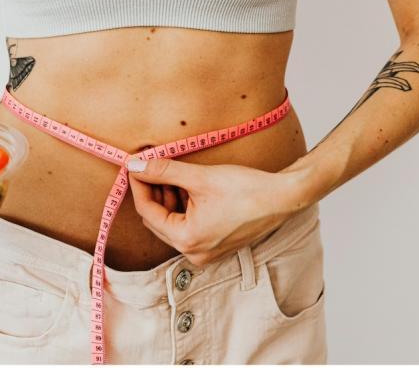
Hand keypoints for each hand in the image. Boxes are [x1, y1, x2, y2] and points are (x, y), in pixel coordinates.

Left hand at [127, 158, 308, 265]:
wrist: (283, 197)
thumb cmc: (247, 189)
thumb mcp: (200, 177)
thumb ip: (164, 171)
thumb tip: (136, 165)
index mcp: (187, 239)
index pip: (147, 212)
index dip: (139, 186)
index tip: (135, 165)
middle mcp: (194, 252)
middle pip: (157, 220)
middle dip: (153, 192)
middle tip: (152, 166)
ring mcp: (205, 251)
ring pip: (172, 222)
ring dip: (168, 198)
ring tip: (172, 172)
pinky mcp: (215, 245)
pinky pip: (188, 226)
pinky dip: (183, 206)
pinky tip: (188, 186)